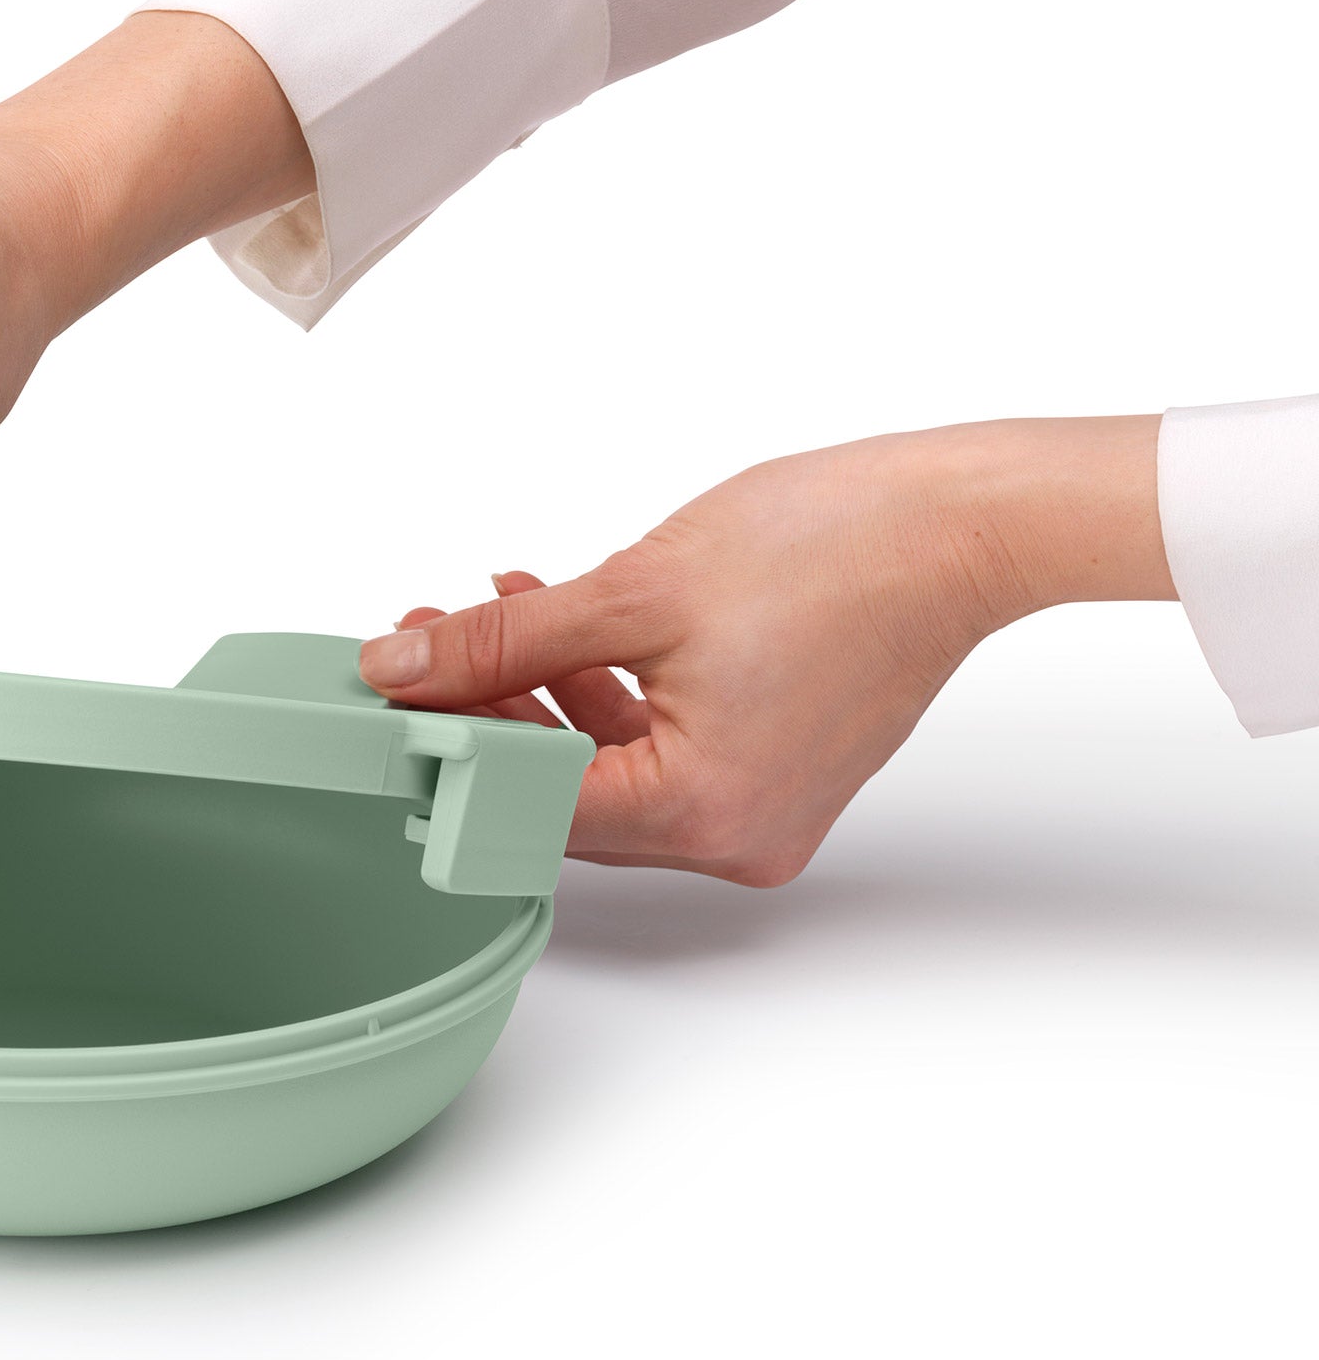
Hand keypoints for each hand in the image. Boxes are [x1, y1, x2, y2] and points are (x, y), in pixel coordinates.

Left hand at [358, 417, 1174, 885]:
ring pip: (610, 774)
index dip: (449, 744)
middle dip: (488, 715)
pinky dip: (610, 699)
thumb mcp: (634, 591)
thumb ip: (505, 642)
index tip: (398, 693)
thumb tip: (405, 666)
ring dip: (541, 698)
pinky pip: (663, 754)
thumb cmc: (836, 548)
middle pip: (565, 797)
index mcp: (700, 810)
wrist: (962, 523)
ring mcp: (760, 812)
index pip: (529, 804)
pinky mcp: (775, 775)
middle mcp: (734, 836)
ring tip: (486, 616)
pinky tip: (563, 627)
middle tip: (428, 645)